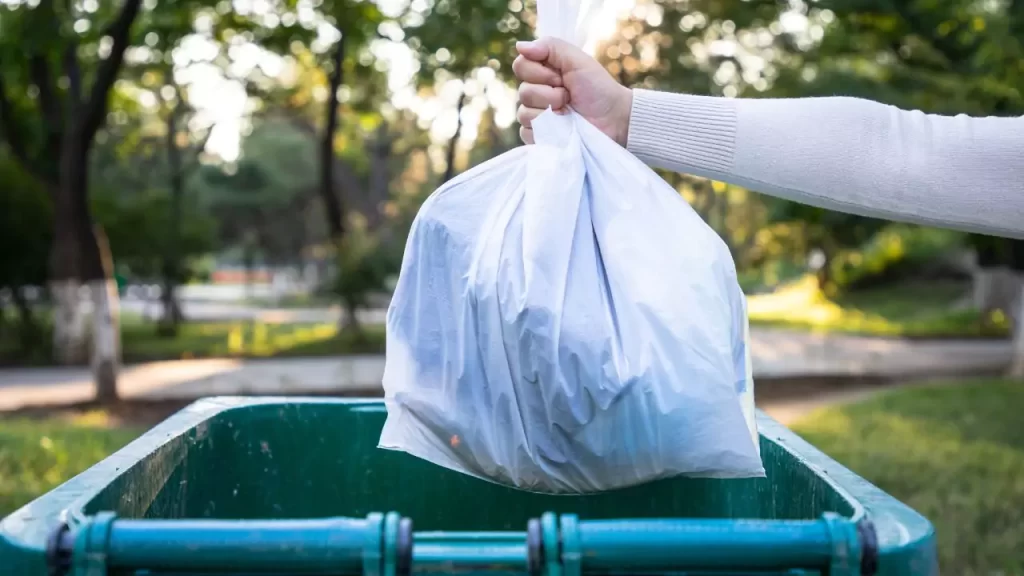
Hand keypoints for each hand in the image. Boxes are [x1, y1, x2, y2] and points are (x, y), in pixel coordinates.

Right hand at [513, 37, 632, 146]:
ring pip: (524, 114)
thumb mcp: (577, 60)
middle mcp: (536, 93)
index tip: (562, 77)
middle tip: (569, 96)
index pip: (520, 66)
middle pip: (523, 92)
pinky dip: (545, 131)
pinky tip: (561, 128)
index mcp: (543, 72)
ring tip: (568, 113)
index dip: (540, 73)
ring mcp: (536, 117)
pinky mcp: (538, 137)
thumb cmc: (597, 88)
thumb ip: (549, 47)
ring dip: (550, 113)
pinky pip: (526, 133)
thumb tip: (519, 46)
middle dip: (550, 94)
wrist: (613, 119)